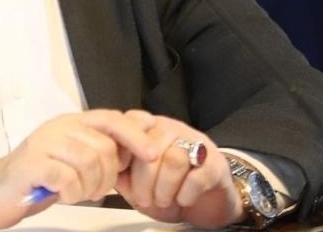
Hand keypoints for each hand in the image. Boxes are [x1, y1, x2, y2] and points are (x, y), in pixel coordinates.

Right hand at [0, 109, 160, 228]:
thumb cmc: (38, 178)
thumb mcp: (72, 160)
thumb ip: (100, 151)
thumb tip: (139, 145)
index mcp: (71, 123)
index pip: (111, 119)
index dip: (135, 135)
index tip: (153, 153)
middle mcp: (58, 127)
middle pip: (104, 148)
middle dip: (106, 177)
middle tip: (93, 190)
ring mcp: (44, 143)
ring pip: (89, 162)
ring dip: (89, 187)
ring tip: (75, 193)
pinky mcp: (33, 163)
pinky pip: (68, 179)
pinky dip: (70, 194)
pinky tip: (60, 195)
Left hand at [113, 115, 242, 227]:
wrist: (207, 200)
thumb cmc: (169, 187)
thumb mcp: (138, 180)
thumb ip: (121, 171)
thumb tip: (106, 169)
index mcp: (150, 128)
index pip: (131, 120)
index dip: (122, 145)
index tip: (119, 168)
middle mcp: (173, 129)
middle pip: (151, 145)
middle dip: (143, 180)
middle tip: (144, 198)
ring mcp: (196, 143)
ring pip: (173, 159)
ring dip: (164, 188)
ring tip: (163, 199)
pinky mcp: (216, 163)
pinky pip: (197, 175)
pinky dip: (186, 193)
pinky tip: (183, 199)